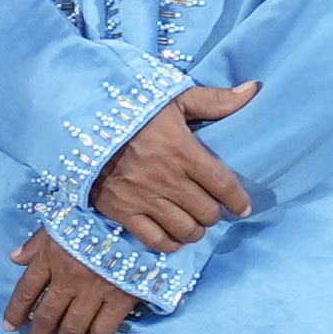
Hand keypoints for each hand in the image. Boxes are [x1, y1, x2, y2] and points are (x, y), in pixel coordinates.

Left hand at [0, 230, 142, 333]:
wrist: (133, 216)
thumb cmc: (93, 216)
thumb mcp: (58, 222)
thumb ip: (36, 243)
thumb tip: (15, 258)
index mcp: (50, 257)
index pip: (26, 291)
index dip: (15, 312)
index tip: (9, 328)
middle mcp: (68, 278)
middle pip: (47, 315)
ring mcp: (94, 290)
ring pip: (72, 326)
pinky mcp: (120, 297)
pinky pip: (103, 326)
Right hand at [90, 79, 265, 248]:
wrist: (79, 122)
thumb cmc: (131, 108)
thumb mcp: (173, 98)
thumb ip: (214, 100)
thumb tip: (253, 90)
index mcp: (182, 151)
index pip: (223, 185)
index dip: (238, 200)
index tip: (243, 206)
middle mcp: (166, 179)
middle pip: (207, 212)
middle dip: (215, 213)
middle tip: (213, 209)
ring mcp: (143, 198)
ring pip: (185, 229)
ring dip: (196, 230)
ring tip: (194, 222)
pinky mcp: (122, 211)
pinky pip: (154, 240)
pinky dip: (169, 243)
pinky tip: (173, 236)